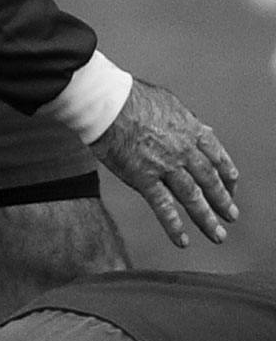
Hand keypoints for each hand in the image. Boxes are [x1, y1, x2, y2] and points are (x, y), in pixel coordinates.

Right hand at [90, 80, 239, 246]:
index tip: (232, 186)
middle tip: (231, 216)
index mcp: (192, 131)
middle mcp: (185, 151)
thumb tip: (197, 128)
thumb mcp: (170, 103)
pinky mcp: (143, 179)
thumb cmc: (133, 98)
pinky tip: (183, 241)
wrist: (109, 105)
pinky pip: (163, 207)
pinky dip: (175, 226)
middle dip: (223, 201)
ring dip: (207, 218)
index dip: (227, 175)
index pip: (218, 157)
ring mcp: (166, 167)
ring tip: (218, 235)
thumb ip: (185, 121)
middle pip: (210, 181)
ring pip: (193, 197)